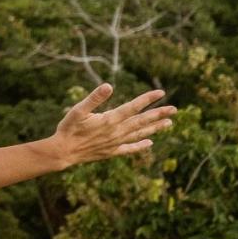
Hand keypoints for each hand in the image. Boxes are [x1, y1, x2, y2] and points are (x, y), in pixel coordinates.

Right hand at [52, 83, 176, 166]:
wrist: (63, 152)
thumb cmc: (68, 128)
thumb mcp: (77, 110)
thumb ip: (94, 98)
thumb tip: (108, 86)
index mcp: (110, 119)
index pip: (133, 107)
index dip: (148, 99)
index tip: (161, 92)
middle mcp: (116, 132)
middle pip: (141, 121)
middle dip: (158, 114)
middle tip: (174, 109)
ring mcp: (115, 143)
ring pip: (139, 134)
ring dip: (155, 128)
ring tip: (169, 123)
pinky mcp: (111, 152)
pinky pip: (130, 148)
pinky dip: (140, 145)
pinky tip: (150, 143)